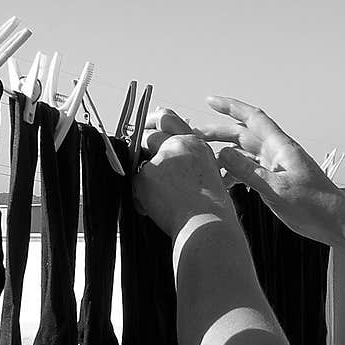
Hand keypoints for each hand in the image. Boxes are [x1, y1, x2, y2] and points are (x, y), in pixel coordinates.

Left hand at [133, 109, 237, 237]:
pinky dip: (140, 198)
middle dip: (138, 144)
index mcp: (195, 144)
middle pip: (147, 135)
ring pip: (139, 163)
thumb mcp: (206, 174)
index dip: (152, 121)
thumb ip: (187, 160)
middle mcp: (178, 145)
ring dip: (144, 179)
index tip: (145, 126)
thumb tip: (165, 150)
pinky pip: (134, 183)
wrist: (207, 225)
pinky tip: (154, 208)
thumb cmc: (210, 209)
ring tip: (160, 198)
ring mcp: (161, 159)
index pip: (168, 119)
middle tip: (135, 155)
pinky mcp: (146, 175)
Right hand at [194, 96, 344, 246]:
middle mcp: (276, 152)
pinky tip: (221, 181)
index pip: (252, 119)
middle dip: (218, 133)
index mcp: (280, 147)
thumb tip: (222, 155)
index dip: (230, 107)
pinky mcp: (275, 180)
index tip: (210, 100)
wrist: (333, 221)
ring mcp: (275, 166)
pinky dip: (233, 172)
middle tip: (192, 136)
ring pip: (244, 153)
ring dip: (223, 154)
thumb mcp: (276, 189)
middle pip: (243, 135)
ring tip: (202, 160)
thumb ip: (248, 172)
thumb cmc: (312, 205)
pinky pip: (248, 169)